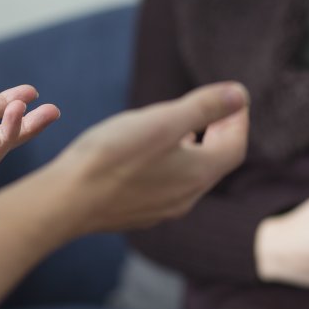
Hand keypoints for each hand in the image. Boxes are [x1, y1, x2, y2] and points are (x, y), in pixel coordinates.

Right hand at [50, 82, 249, 232]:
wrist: (67, 202)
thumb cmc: (112, 157)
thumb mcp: (162, 121)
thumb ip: (204, 107)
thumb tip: (240, 95)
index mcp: (198, 174)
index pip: (235, 146)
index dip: (238, 120)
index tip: (234, 99)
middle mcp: (186, 197)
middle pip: (216, 163)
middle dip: (219, 133)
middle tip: (215, 110)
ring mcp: (162, 209)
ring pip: (190, 176)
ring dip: (195, 150)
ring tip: (185, 128)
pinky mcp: (138, 213)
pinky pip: (167, 186)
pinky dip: (172, 165)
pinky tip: (151, 154)